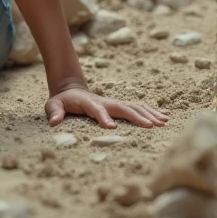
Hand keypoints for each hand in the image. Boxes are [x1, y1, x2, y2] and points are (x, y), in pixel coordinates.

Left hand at [45, 85, 167, 129]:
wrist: (70, 89)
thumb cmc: (62, 101)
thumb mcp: (53, 105)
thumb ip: (54, 112)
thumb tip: (54, 122)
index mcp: (88, 103)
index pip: (97, 110)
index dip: (103, 118)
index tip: (112, 128)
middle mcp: (104, 102)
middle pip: (122, 108)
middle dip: (137, 117)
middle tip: (152, 126)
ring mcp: (113, 103)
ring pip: (133, 106)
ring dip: (148, 113)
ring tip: (164, 122)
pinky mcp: (119, 106)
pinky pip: (137, 107)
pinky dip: (150, 111)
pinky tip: (164, 116)